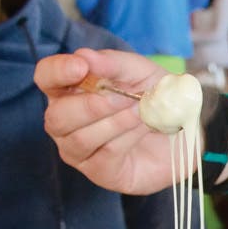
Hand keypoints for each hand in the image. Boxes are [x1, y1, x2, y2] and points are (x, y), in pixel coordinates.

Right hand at [35, 50, 182, 194]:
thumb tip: (85, 56)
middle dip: (92, 105)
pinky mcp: (100, 172)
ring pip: (80, 138)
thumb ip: (113, 64)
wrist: (182, 131)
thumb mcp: (140, 72)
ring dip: (115, 122)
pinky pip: (105, 154)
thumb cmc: (152, 98)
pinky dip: (128, 137)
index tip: (81, 67)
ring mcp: (78, 150)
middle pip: (57, 116)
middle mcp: (65, 121)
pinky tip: (146, 126)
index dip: (58, 71)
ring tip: (141, 110)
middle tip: (125, 97)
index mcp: (68, 90)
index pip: (46, 77)